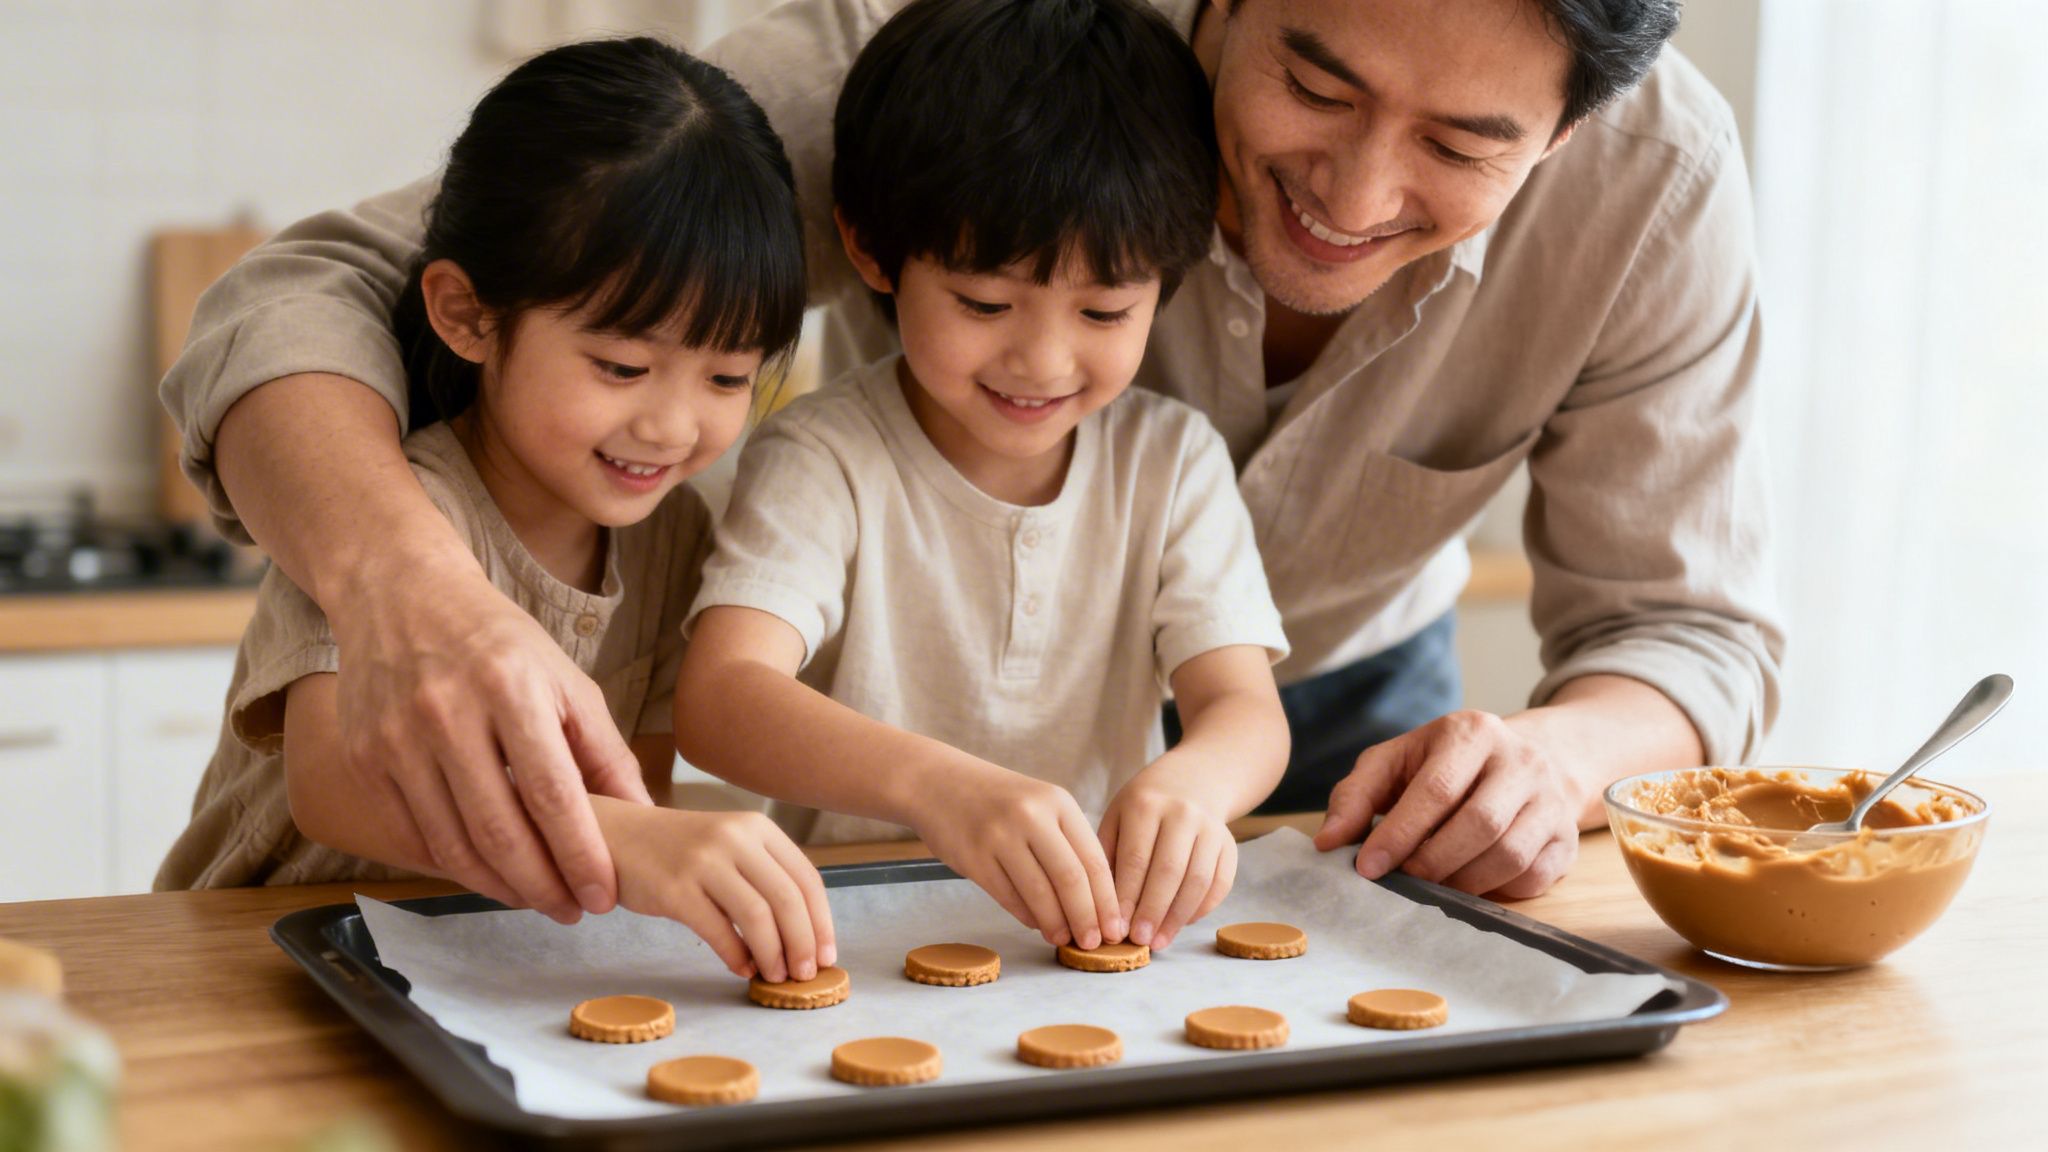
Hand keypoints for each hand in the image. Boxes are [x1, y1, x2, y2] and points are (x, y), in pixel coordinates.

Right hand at [330, 560, 649, 923]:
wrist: (400, 596)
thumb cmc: (498, 642)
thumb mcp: (565, 680)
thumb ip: (604, 751)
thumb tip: (644, 816)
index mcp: (510, 689)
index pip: (552, 795)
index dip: (580, 856)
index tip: (603, 896)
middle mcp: (447, 715)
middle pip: (500, 831)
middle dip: (542, 886)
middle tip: (571, 910)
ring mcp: (396, 740)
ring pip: (453, 845)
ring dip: (500, 887)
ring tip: (535, 898)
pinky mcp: (363, 759)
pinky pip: (414, 836)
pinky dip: (455, 866)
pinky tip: (487, 874)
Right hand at [599, 801, 834, 982]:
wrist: (616, 836)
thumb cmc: (679, 850)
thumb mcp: (729, 846)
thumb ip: (764, 876)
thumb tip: (803, 935)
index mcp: (757, 828)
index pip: (807, 878)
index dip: (822, 922)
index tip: (828, 954)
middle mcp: (735, 838)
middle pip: (787, 899)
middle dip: (804, 943)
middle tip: (805, 974)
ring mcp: (704, 861)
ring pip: (757, 916)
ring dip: (773, 954)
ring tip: (775, 976)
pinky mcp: (674, 888)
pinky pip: (718, 931)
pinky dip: (736, 956)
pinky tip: (742, 969)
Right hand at [910, 764, 1122, 948]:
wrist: (937, 780)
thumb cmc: (998, 799)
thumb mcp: (1039, 804)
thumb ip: (1065, 843)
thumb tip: (1091, 902)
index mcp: (1058, 802)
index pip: (1093, 859)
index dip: (1107, 900)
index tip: (1115, 928)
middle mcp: (1031, 815)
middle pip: (1070, 878)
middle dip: (1086, 917)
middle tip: (1093, 943)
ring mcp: (999, 835)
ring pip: (1039, 892)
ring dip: (1055, 923)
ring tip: (1064, 939)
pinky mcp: (972, 856)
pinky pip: (1007, 896)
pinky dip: (1026, 916)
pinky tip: (1036, 925)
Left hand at [1098, 775, 1236, 949]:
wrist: (1191, 781)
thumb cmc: (1143, 808)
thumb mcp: (1117, 817)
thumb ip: (1109, 856)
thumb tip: (1103, 907)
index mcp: (1146, 805)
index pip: (1136, 858)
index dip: (1127, 897)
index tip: (1116, 926)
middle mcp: (1182, 813)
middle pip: (1168, 871)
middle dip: (1152, 911)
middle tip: (1139, 940)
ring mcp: (1211, 828)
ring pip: (1197, 880)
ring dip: (1177, 917)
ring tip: (1159, 941)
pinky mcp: (1230, 845)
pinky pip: (1220, 883)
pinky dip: (1202, 908)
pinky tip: (1182, 924)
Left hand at [1312, 710, 1584, 898]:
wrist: (1526, 759)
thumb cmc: (1443, 765)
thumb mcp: (1395, 763)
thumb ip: (1356, 796)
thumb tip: (1327, 842)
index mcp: (1471, 733)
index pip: (1436, 789)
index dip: (1399, 833)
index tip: (1367, 867)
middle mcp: (1520, 760)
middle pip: (1478, 824)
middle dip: (1431, 861)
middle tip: (1401, 880)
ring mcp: (1551, 799)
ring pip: (1508, 855)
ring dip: (1461, 882)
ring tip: (1431, 884)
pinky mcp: (1566, 837)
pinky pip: (1531, 876)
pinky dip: (1495, 890)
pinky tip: (1469, 883)